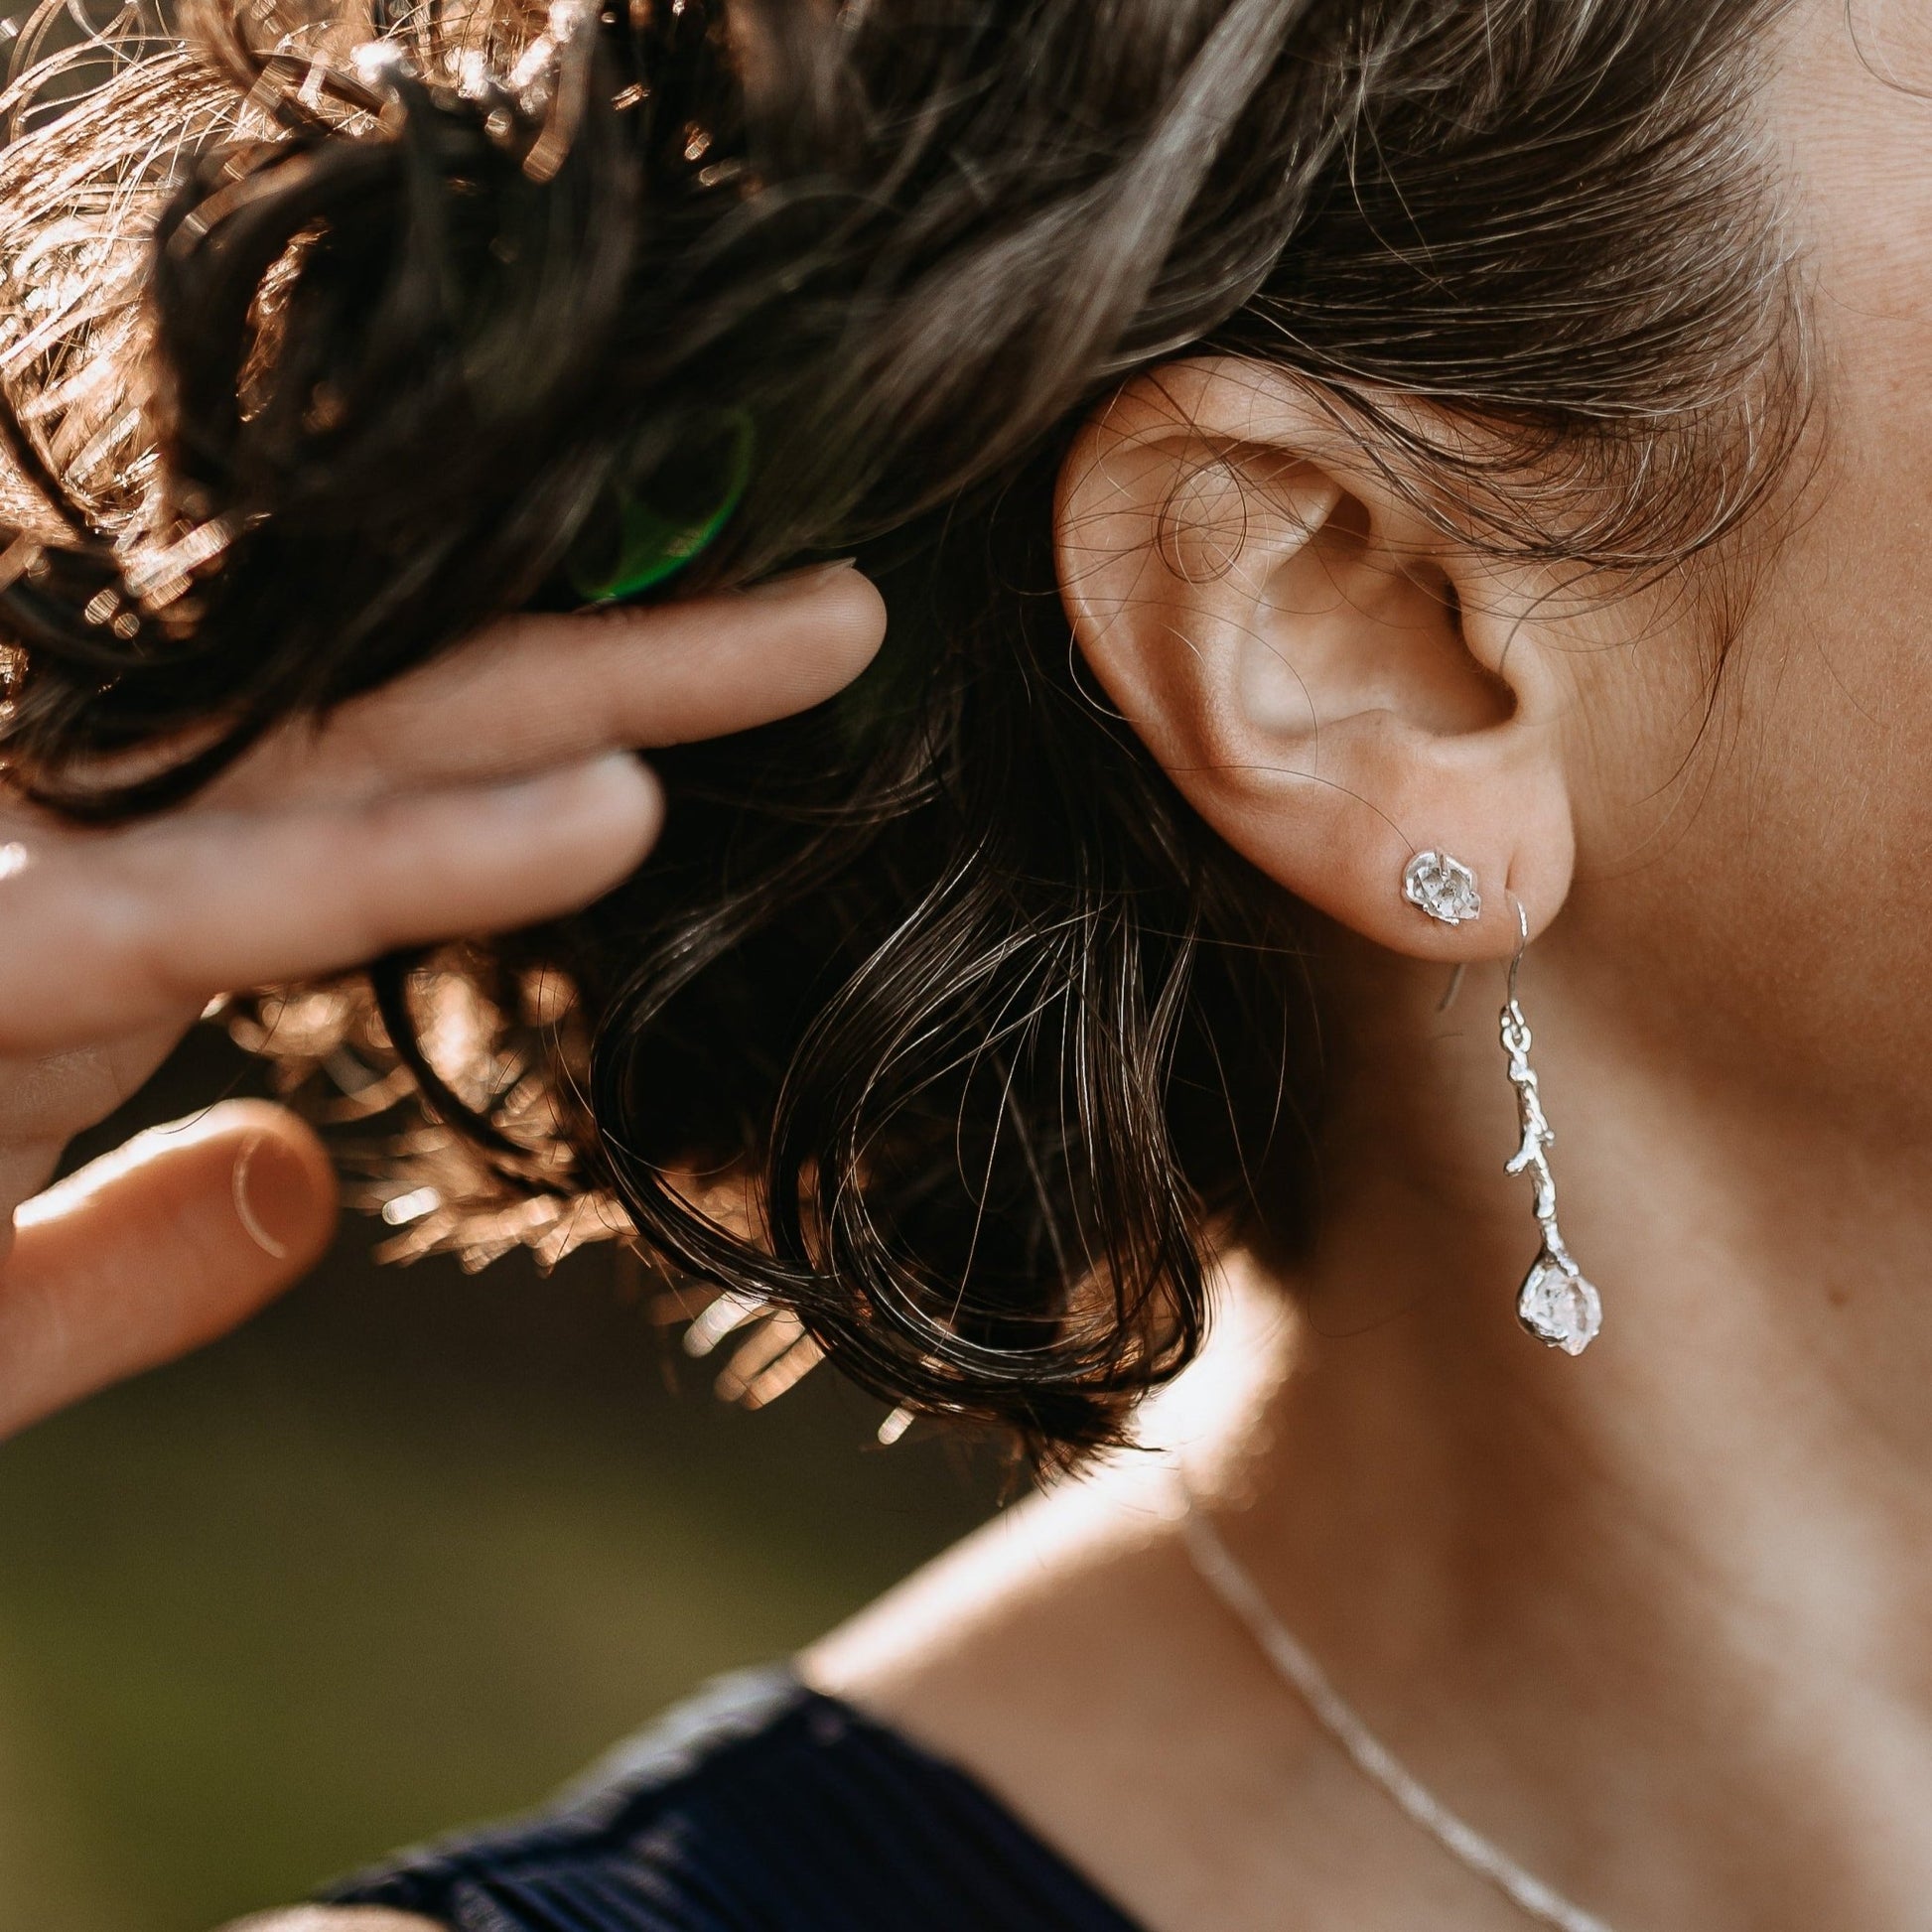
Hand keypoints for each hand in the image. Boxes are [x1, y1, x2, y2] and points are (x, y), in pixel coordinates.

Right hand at [0, 561, 885, 1439]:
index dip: (560, 732)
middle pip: (390, 716)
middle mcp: (55, 852)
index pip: (360, 792)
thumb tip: (296, 1182)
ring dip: (599, 684)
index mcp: (83, 912)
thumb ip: (125, 1256)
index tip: (737, 701)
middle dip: (637, 649)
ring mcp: (3, 880)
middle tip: (853, 603)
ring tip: (825, 635)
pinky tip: (621, 808)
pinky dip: (418, 858)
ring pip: (337, 747)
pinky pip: (215, 901)